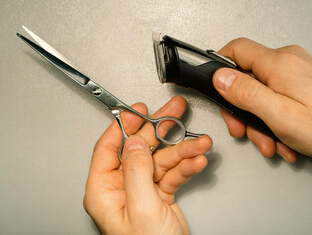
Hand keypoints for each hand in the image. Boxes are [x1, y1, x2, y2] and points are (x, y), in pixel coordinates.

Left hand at [84, 96, 211, 234]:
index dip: (126, 126)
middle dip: (162, 131)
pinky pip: (173, 174)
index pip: (110, 148)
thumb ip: (136, 172)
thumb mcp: (142, 208)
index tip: (140, 110)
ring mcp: (143, 190)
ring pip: (162, 161)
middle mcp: (122, 187)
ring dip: (184, 152)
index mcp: (105, 190)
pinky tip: (198, 161)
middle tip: (175, 113)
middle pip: (141, 149)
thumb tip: (134, 143)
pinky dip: (187, 167)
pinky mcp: (160, 195)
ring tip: (200, 144)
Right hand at [212, 38, 311, 160]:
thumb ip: (246, 93)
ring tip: (271, 141)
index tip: (217, 89)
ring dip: (259, 120)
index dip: (220, 68)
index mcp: (278, 64)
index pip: (236, 49)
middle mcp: (287, 61)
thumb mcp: (278, 115)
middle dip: (242, 109)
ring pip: (260, 91)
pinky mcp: (301, 82)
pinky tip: (281, 137)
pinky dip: (273, 118)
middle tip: (245, 130)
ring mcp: (295, 71)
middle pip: (246, 77)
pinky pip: (276, 96)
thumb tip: (220, 78)